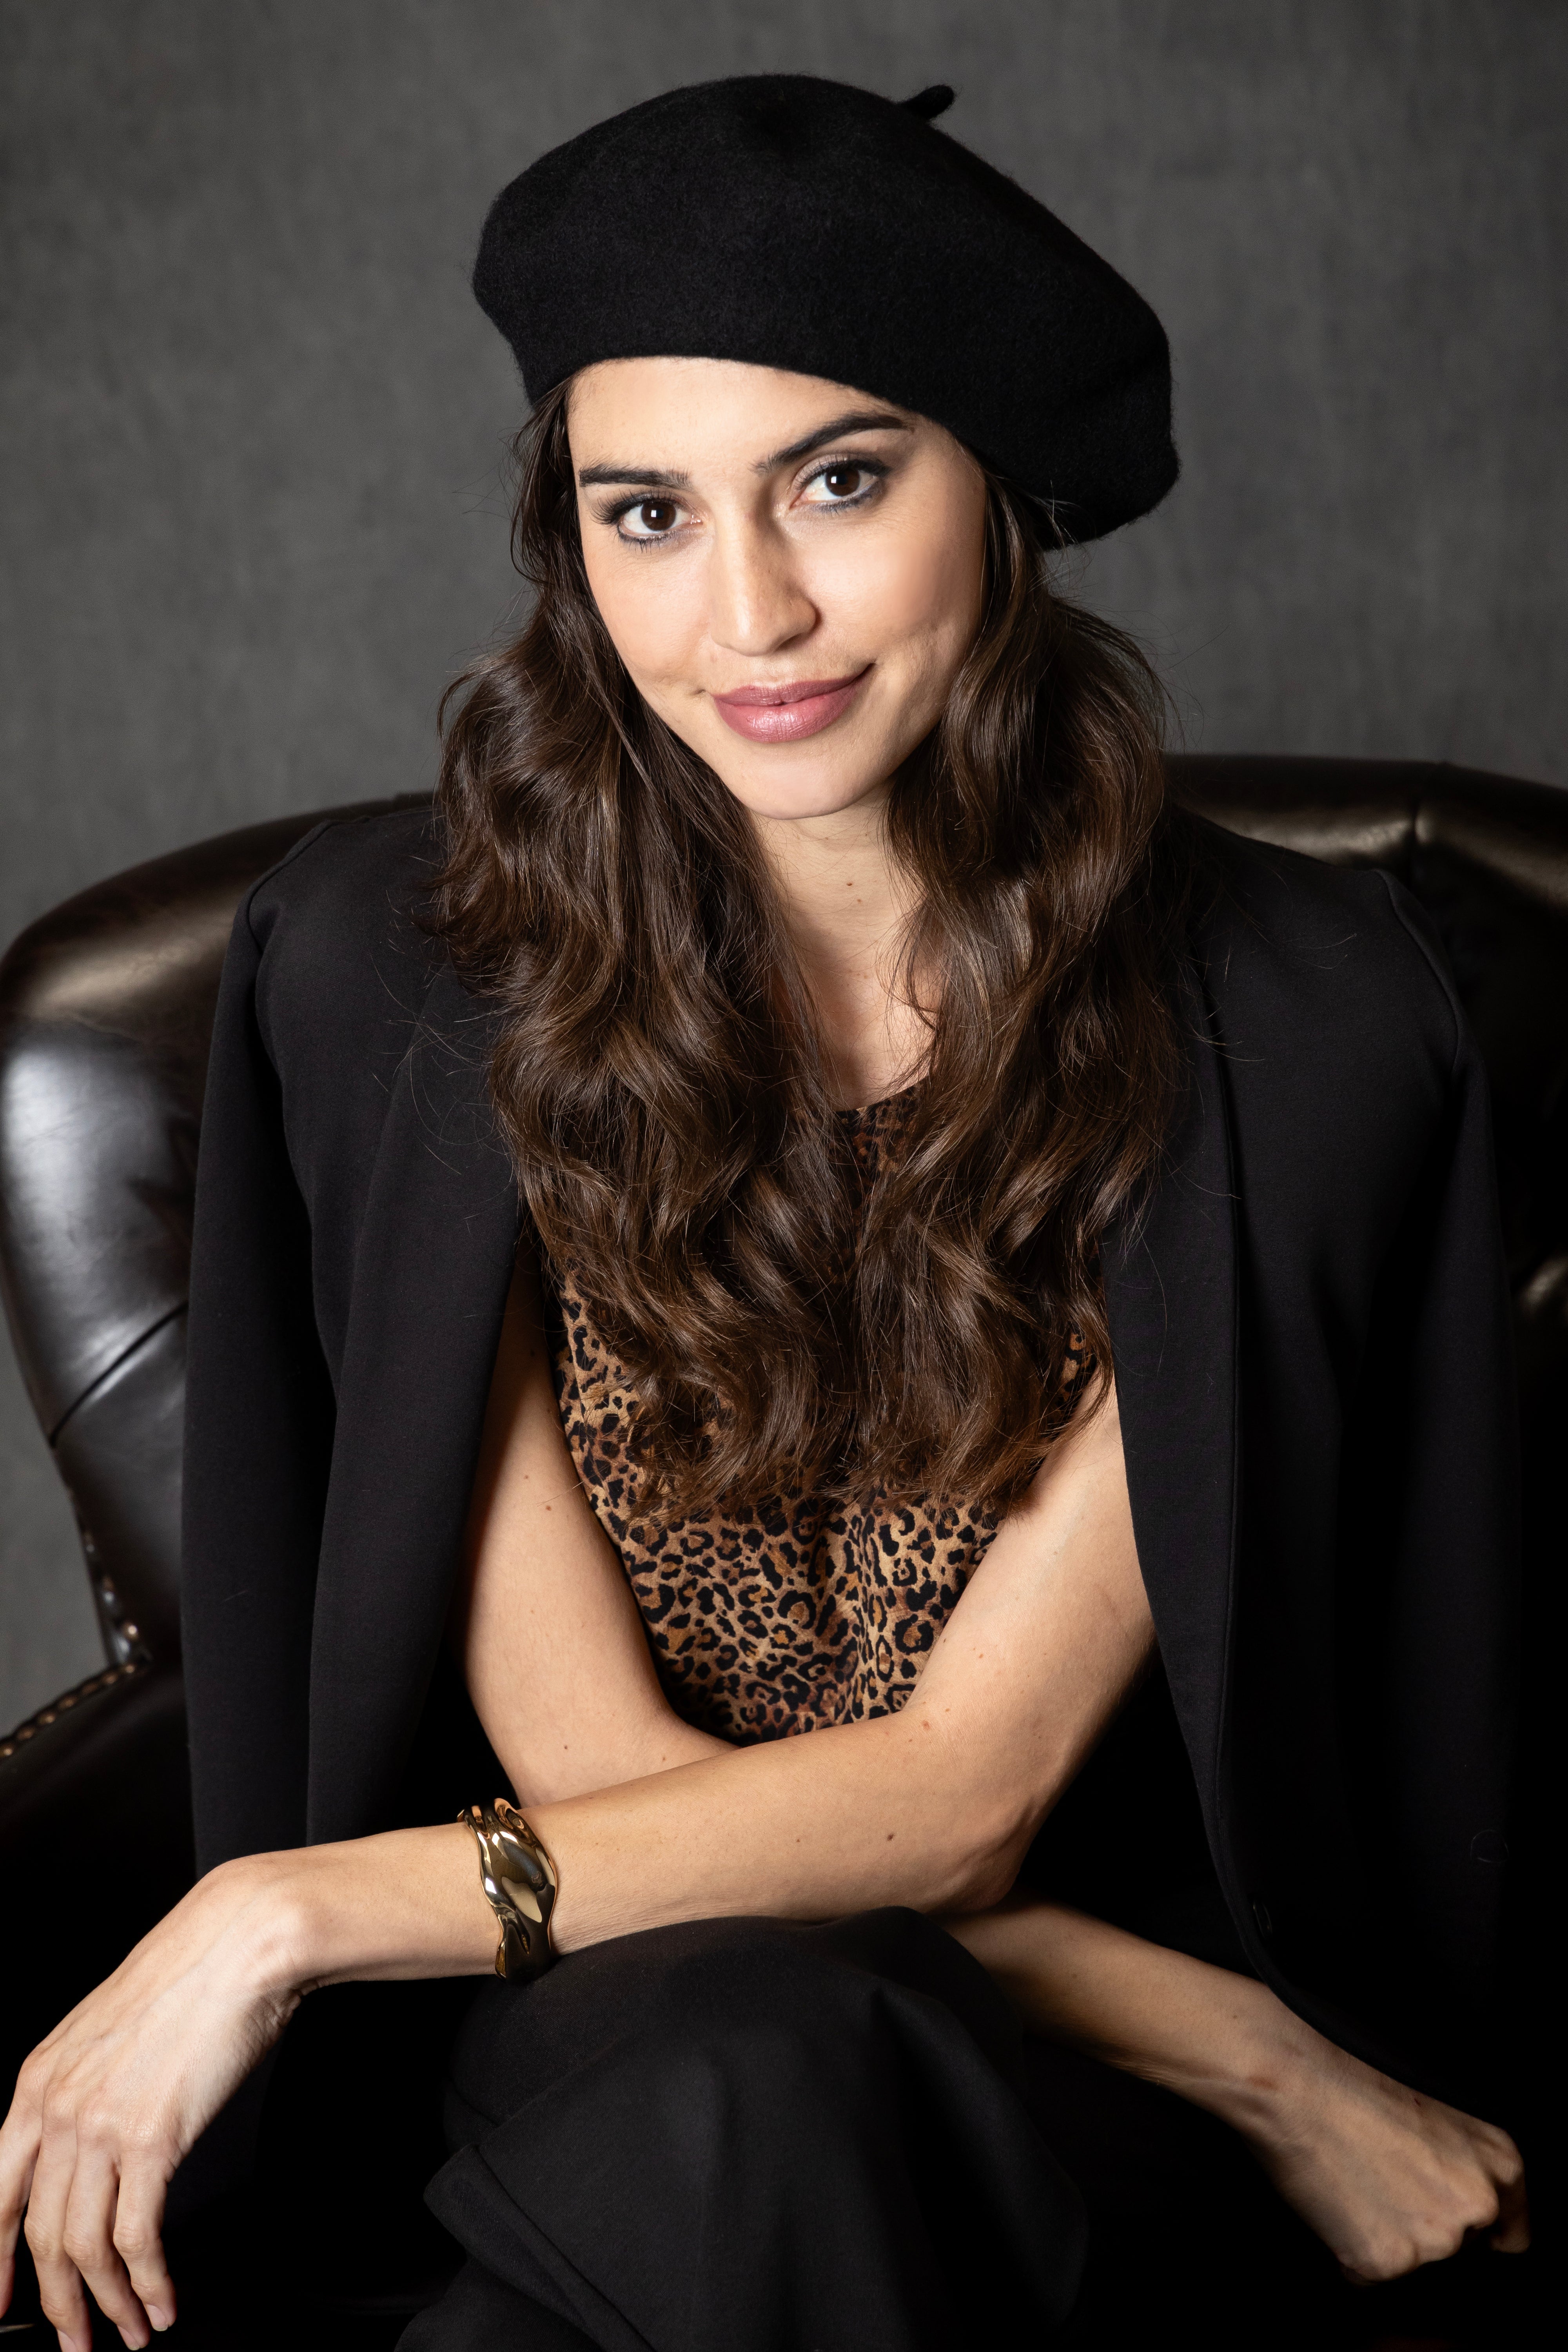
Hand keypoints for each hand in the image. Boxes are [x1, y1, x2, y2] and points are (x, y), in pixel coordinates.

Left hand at [0, 1857, 301, 2351]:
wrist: (241, 1943)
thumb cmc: (189, 1979)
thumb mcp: (107, 2034)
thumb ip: (84, 2091)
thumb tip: (87, 2151)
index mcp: (38, 2082)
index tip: (5, 2304)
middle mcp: (57, 2107)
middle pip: (38, 2236)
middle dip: (57, 2304)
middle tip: (78, 2340)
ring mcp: (100, 2125)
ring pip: (82, 2248)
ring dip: (108, 2304)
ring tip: (131, 2330)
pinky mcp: (152, 2139)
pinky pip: (136, 2238)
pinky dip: (148, 2284)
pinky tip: (162, 2300)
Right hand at [1238, 2024, 1528, 2283]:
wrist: (1293, 2074)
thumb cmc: (1353, 2074)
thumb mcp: (1438, 2107)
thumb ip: (1464, 2159)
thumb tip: (1459, 2200)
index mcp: (1501, 2164)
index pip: (1510, 2234)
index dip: (1475, 2231)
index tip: (1441, 2217)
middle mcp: (1478, 2206)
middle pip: (1461, 2252)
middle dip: (1423, 2231)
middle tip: (1380, 2185)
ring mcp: (1436, 2239)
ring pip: (1414, 2266)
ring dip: (1384, 2240)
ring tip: (1352, 2184)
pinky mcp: (1387, 2262)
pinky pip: (1368, 2276)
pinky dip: (1348, 2252)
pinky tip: (1333, 2202)